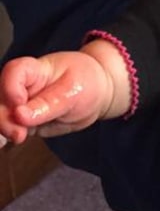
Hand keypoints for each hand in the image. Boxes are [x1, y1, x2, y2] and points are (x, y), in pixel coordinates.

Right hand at [0, 50, 114, 144]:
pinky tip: (13, 140)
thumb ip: (47, 104)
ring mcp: (22, 105)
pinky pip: (9, 128)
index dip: (10, 87)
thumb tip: (19, 116)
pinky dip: (8, 135)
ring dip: (5, 128)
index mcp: (36, 70)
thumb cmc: (87, 82)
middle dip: (3, 117)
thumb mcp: (73, 91)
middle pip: (1, 98)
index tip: (19, 104)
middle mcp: (23, 87)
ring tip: (20, 136)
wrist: (97, 93)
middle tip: (19, 133)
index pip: (14, 71)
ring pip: (2, 115)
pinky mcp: (24, 122)